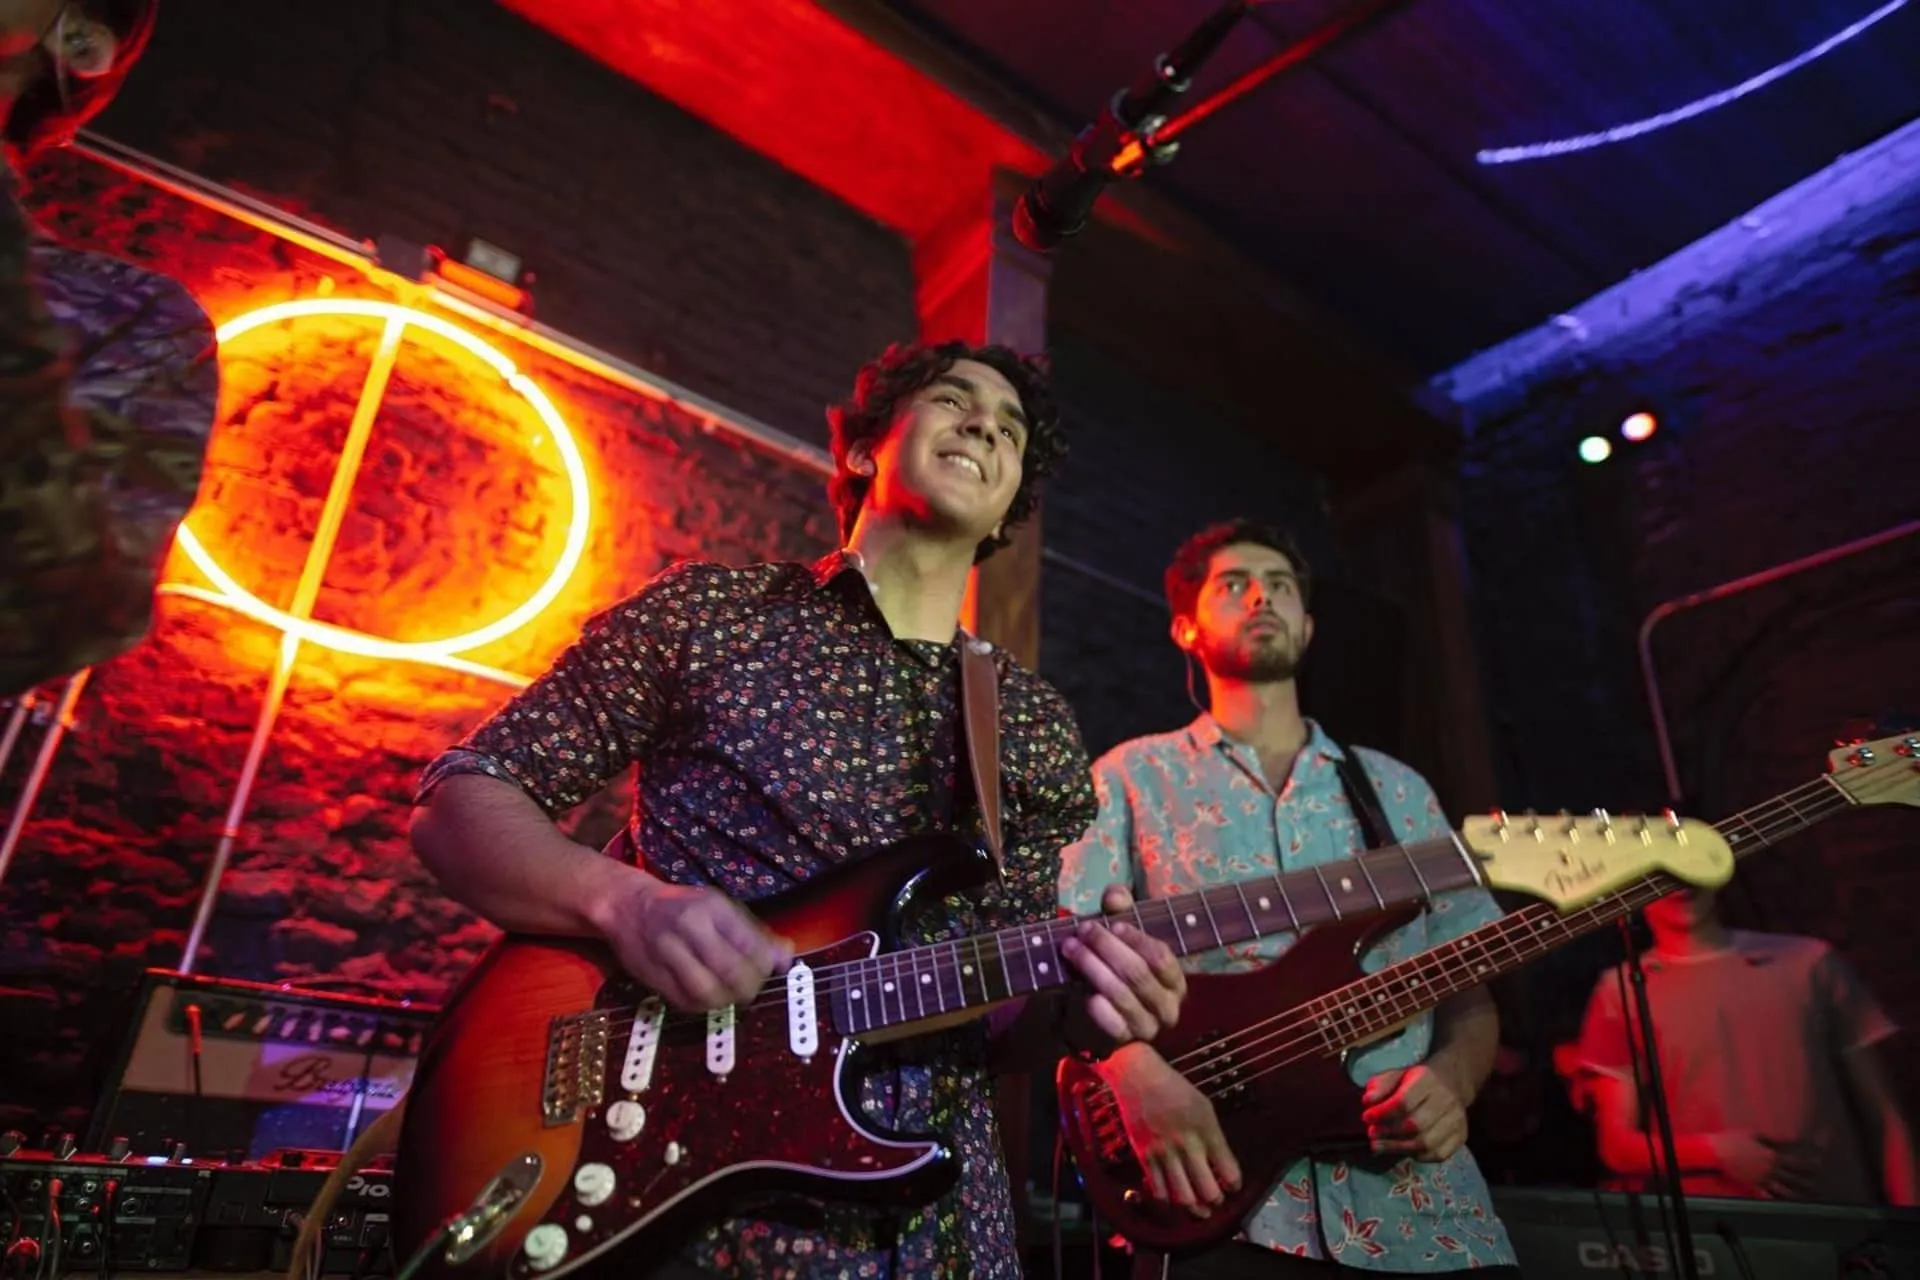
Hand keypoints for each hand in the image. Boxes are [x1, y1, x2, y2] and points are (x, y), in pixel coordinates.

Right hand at [600, 873, 792, 1010]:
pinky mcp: (653, 976)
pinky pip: (687, 1003)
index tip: (770, 971)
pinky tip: (709, 997)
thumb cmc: (682, 907)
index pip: (752, 945)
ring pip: (709, 992)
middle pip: (732, 971)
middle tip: (751, 988)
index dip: (766, 967)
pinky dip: (705, 1007)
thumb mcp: (720, 908)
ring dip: (727, 1001)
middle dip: (749, 987)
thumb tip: (785, 959)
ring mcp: (668, 953)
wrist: (627, 907)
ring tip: (730, 994)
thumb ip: (753, 934)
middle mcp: (690, 928)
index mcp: (712, 907)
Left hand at [1059, 885, 1185, 1049]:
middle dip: (1106, 948)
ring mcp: (1148, 1027)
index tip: (1110, 925)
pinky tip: (1085, 992)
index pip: (1161, 956)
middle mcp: (1168, 1006)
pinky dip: (1098, 1007)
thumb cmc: (1115, 967)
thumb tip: (1115, 896)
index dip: (1136, 938)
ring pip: (1121, 995)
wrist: (1096, 1015)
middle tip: (1082, 931)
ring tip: (1070, 949)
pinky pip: (1113, 1025)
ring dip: (1092, 968)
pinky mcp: (1126, 1041)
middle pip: (1137, 973)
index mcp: (1174, 979)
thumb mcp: (1119, 936)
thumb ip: (1120, 912)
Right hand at [1098, 1042, 1240, 1215]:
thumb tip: (1220, 1166)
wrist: (1139, 1077)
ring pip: (1183, 1197)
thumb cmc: (1175, 1088)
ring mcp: (1164, 1152)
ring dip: (1194, 1208)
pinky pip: (1158, 1190)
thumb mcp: (1204, 1107)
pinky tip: (1174, 1198)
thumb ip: (1213, 1137)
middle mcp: (1187, 1144)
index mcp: (1206, 1130)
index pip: (1229, 1170)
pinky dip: (1169, 1200)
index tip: (1233, 1186)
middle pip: (1208, 1190)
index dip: (1234, 1184)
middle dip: (1215, 1200)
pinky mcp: (1144, 1156)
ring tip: (1199, 1208)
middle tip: (1216, 1199)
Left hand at [1361, 1064, 1468, 1162]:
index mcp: (1428, 1081)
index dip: (1383, 1113)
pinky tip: (1404, 1151)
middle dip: (1389, 1133)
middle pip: (1415, 1125)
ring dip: (1399, 1148)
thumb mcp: (1396, 1075)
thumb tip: (1368, 1101)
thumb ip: (1380, 1086)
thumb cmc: (1416, 1081)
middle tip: (1372, 1135)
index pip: (1404, 1102)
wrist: (1450, 1083)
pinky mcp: (1461, 1136)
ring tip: (1379, 1147)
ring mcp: (1457, 1120)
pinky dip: (1418, 1156)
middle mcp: (1446, 1101)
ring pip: (1426, 1143)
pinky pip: (1438, 1154)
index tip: (1367, 1118)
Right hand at [1711, 1132, 1820, 1198]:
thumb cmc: (1733, 1140)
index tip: (1819, 1166)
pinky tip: (1786, 1202)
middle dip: (1808, 1182)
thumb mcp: (1754, 1134)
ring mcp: (1762, 1180)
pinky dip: (1779, 1200)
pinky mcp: (1753, 1187)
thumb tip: (1792, 1138)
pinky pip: (1769, 1196)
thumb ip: (1775, 1138)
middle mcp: (1770, 1170)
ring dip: (1798, 1194)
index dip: (1809, 1164)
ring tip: (1808, 1197)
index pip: (1796, 1161)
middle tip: (1819, 1185)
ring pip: (1785, 1190)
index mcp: (1772, 1156)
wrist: (1715, 1153)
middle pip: (1794, 1178)